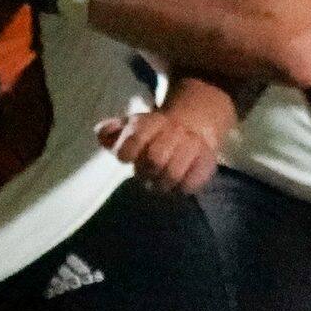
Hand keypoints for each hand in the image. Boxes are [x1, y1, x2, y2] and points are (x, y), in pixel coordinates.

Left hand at [96, 108, 218, 194]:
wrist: (191, 129)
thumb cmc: (151, 134)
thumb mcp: (127, 127)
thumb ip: (110, 131)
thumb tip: (103, 133)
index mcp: (152, 121)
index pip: (136, 138)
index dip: (126, 152)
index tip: (126, 158)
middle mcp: (175, 131)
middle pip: (156, 159)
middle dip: (144, 172)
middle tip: (144, 176)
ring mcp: (194, 146)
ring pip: (174, 174)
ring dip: (160, 184)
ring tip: (157, 184)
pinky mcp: (208, 162)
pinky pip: (192, 183)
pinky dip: (179, 189)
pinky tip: (175, 186)